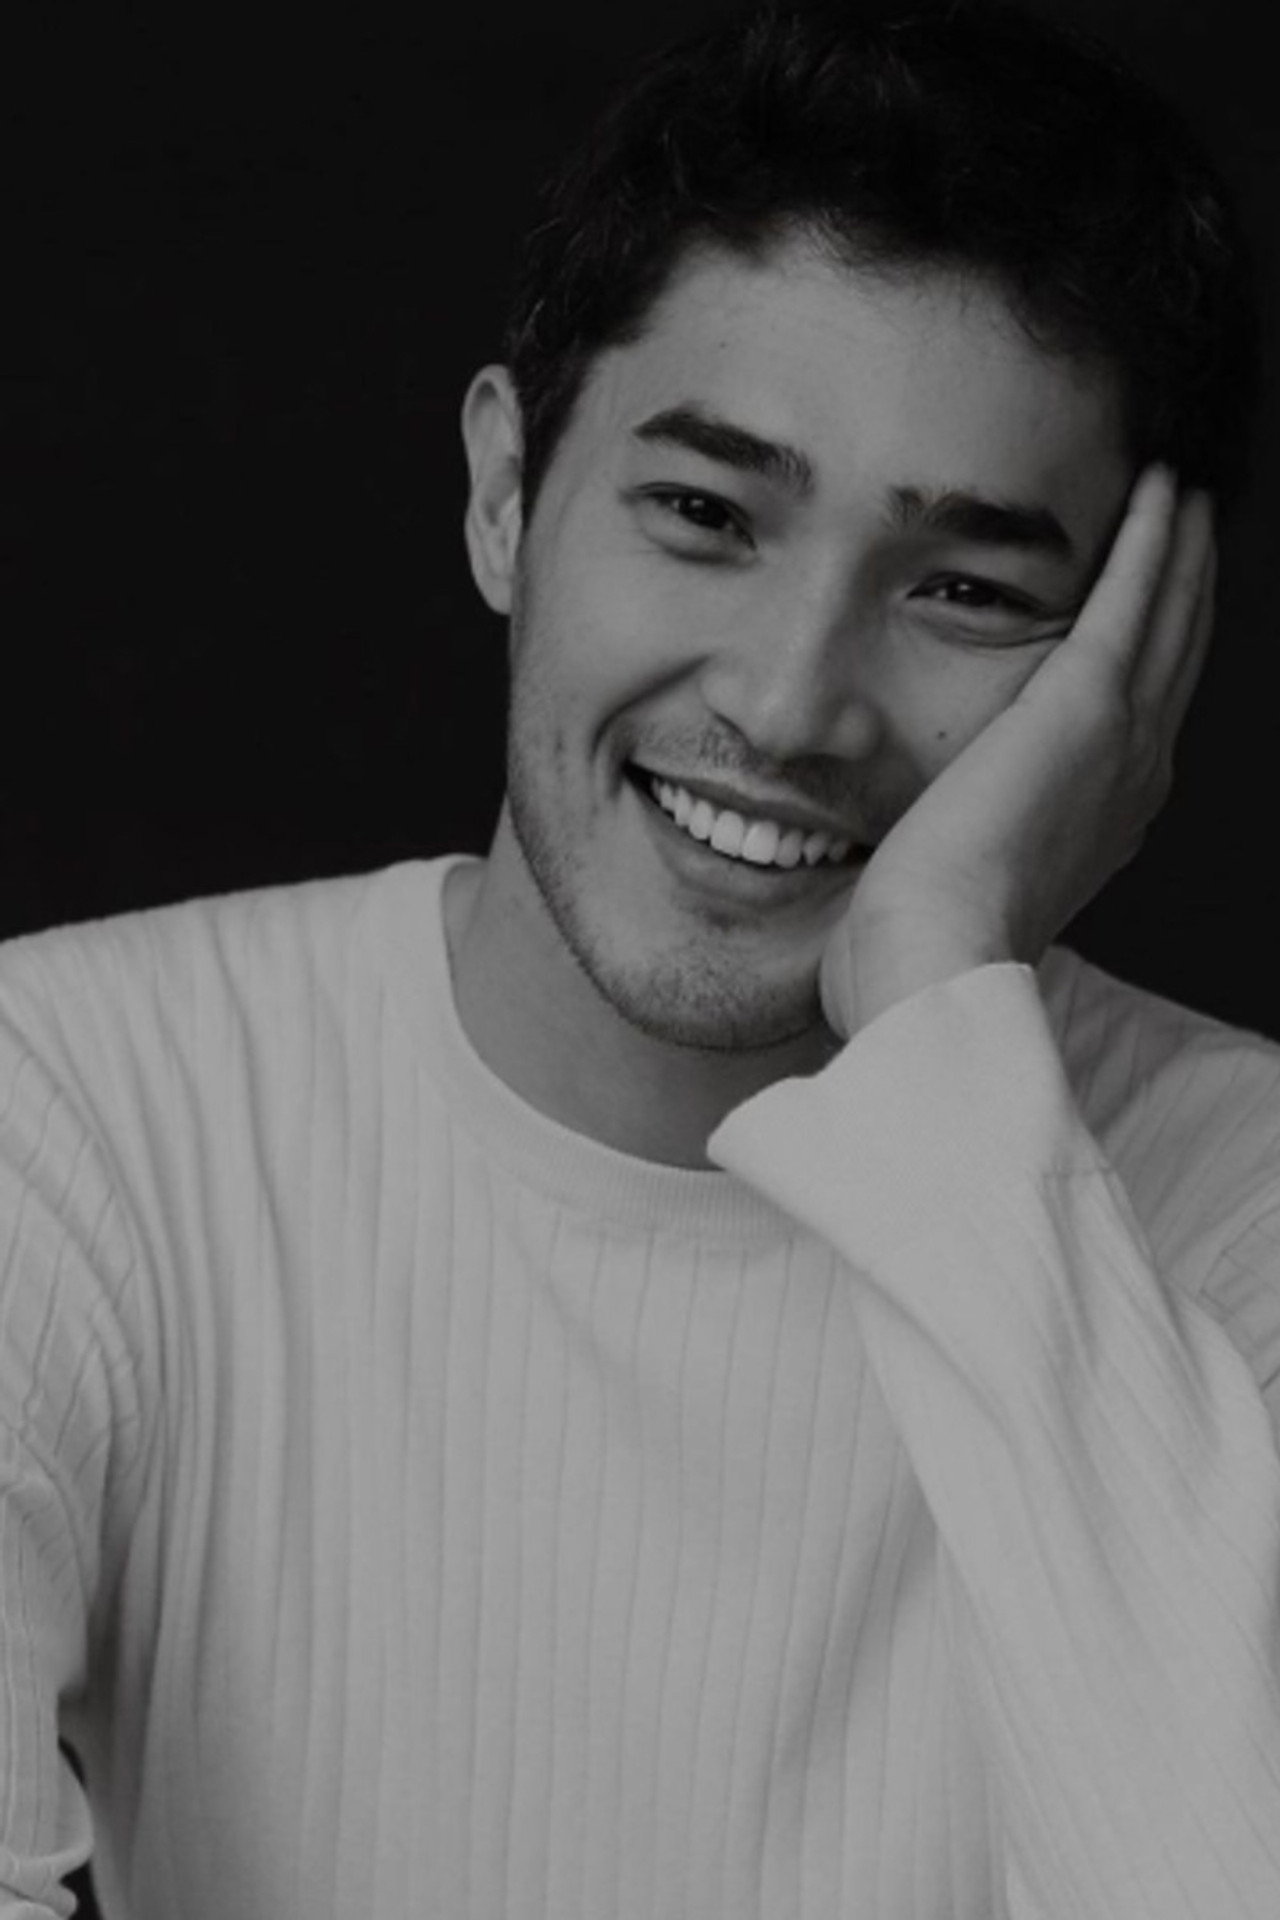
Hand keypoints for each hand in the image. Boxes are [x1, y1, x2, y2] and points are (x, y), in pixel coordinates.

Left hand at [819, 464, 1216, 1039]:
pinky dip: (1151, 540)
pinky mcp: (1087, 701)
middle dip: (1181, 594)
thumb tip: (894, 861)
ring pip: (1170, 619)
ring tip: (1178, 494)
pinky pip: (1135, 596)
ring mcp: (1123, 738)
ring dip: (1178, 552)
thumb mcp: (946, 895)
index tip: (1146, 620)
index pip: (1140, 721)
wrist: (935, 961)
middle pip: (1175, 661)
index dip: (1150, 663)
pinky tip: (1154, 486)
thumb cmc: (919, 955)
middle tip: (1187, 528)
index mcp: (1101, 824)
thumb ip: (942, 857)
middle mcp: (1133, 778)